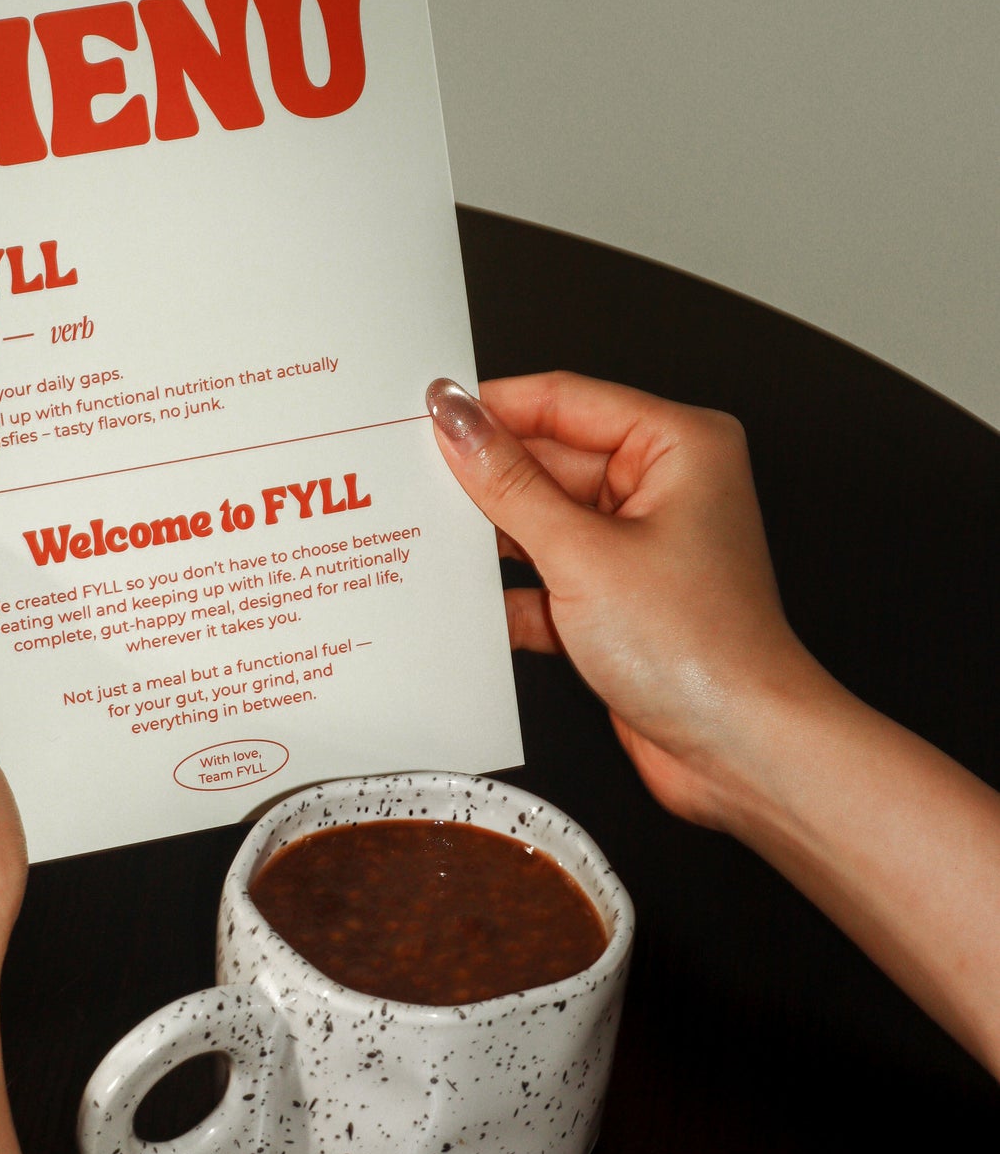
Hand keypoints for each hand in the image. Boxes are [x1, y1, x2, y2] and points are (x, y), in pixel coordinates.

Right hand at [427, 372, 825, 830]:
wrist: (739, 753)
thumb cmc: (704, 651)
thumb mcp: (584, 554)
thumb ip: (509, 484)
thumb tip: (459, 422)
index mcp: (678, 446)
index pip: (565, 400)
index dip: (493, 408)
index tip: (427, 416)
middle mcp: (663, 487)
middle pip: (549, 460)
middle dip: (486, 479)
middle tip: (413, 484)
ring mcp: (638, 545)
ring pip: (543, 519)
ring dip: (493, 538)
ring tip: (431, 542)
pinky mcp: (617, 598)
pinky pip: (548, 574)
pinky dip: (512, 591)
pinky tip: (469, 605)